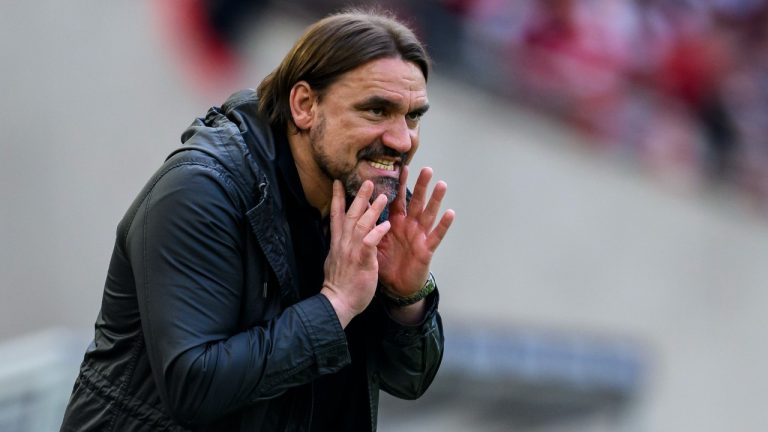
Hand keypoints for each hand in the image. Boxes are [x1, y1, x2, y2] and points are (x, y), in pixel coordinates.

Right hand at [321, 180, 390, 327]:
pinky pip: (370, 242)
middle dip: (359, 196)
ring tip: (384, 196)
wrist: (337, 303)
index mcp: (337, 243)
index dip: (337, 198)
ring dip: (373, 209)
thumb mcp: (334, 261)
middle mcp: (343, 243)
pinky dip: (378, 232)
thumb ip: (339, 247)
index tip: (337, 182)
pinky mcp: (362, 260)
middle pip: (351, 214)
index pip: (336, 216)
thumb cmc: (339, 285)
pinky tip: (387, 224)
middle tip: (367, 180)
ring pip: (362, 224)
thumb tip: (338, 239)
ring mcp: (352, 250)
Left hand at [377, 166, 454, 298]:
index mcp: (396, 222)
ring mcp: (420, 236)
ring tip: (441, 184)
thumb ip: (370, 224)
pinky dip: (443, 225)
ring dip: (435, 200)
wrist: (395, 287)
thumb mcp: (375, 241)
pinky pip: (436, 236)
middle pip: (417, 202)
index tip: (403, 167)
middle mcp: (410, 226)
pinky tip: (450, 213)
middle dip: (422, 186)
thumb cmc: (386, 263)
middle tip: (427, 169)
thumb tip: (360, 205)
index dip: (401, 184)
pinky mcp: (426, 249)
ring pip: (429, 214)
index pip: (399, 199)